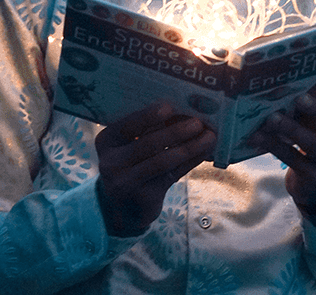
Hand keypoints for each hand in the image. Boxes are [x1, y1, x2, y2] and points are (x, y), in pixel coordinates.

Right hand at [94, 101, 215, 236]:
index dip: (148, 116)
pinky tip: (205, 151)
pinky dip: (191, 161)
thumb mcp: (129, 146)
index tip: (170, 107)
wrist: (123, 208)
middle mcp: (111, 162)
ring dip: (190, 147)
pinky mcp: (145, 197)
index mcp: (106, 140)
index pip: (127, 125)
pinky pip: (173, 174)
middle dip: (176, 132)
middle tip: (198, 122)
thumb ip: (149, 130)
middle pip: (148, 144)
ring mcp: (126, 182)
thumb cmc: (131, 164)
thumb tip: (183, 109)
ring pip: (163, 161)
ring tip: (209, 136)